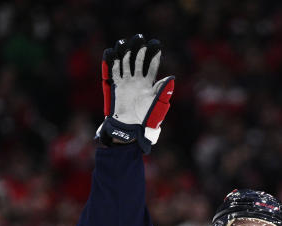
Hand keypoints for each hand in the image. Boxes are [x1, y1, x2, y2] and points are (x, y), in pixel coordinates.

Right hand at [96, 34, 173, 153]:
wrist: (130, 130)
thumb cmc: (146, 121)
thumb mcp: (157, 106)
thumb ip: (163, 91)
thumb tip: (171, 77)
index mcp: (149, 85)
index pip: (152, 66)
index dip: (154, 55)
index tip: (156, 44)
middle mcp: (137, 82)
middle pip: (137, 61)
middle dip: (138, 50)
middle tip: (139, 38)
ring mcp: (125, 84)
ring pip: (124, 64)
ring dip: (124, 53)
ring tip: (123, 42)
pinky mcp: (114, 88)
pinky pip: (111, 73)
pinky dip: (110, 62)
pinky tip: (111, 52)